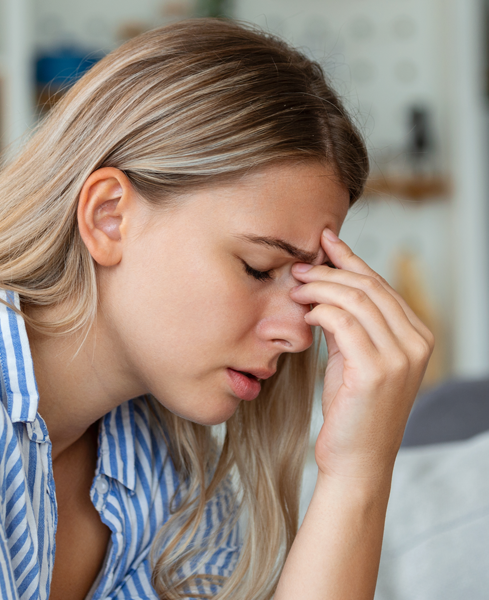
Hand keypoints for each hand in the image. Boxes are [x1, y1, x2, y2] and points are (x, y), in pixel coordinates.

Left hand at [290, 228, 433, 485]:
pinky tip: (304, 313)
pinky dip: (320, 311)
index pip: (381, 285)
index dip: (351, 259)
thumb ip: (350, 323)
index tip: (325, 241)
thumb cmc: (351, 409)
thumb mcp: (354, 357)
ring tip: (295, 288)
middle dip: (331, 270)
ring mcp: (400, 358)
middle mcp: (416, 344)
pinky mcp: (377, 372)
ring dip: (320, 288)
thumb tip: (326, 285)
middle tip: (299, 267)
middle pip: (370, 287)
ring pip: (357, 300)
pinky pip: (343, 323)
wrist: (356, 459)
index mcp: (417, 336)